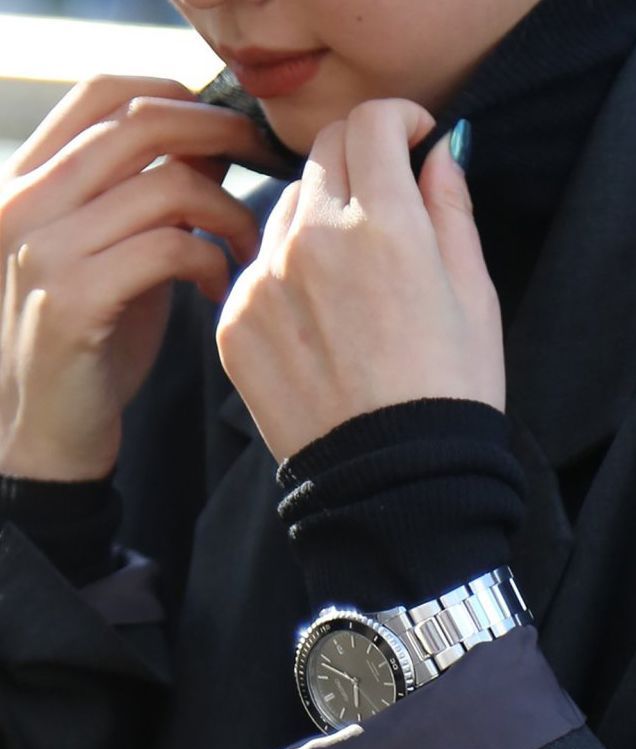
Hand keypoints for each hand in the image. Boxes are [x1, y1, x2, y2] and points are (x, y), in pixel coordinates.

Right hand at [0, 75, 275, 479]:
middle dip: (221, 136)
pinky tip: (218, 289)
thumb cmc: (94, 333)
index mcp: (31, 179)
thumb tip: (213, 147)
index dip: (177, 95)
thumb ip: (148, 195)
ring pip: (167, 187)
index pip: (102, 93)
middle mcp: (25, 200)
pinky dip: (212, 262)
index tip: (229, 126)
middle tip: (263, 163)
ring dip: (229, 213)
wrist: (47, 421)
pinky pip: (170, 248)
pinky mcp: (72, 299)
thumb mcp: (115, 249)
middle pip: (142, 125)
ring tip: (245, 247)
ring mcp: (44, 248)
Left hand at [216, 99, 504, 460]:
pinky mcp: (235, 323)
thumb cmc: (450, 391)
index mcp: (384, 225)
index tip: (411, 137)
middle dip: (360, 160)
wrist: (393, 481)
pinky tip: (320, 318)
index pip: (371, 123)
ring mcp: (264, 281)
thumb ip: (451, 208)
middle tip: (385, 200)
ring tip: (353, 276)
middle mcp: (313, 240)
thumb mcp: (475, 294)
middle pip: (323, 154)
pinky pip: (258, 267)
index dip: (398, 118)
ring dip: (321, 217)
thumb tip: (439, 151)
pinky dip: (288, 272)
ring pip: (287, 208)